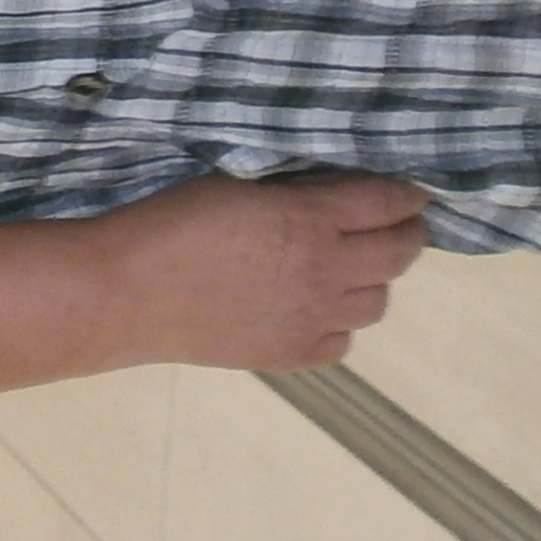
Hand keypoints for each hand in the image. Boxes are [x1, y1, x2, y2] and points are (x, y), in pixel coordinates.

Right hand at [112, 172, 428, 367]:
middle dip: (408, 234)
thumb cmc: (171, 222)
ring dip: (375, 280)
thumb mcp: (237, 185)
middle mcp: (325, 272)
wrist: (128, 292)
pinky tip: (318, 308)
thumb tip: (335, 192)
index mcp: (310, 220)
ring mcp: (311, 319)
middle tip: (402, 225)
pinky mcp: (290, 355)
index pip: (386, 203)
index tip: (412, 191)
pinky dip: (341, 323)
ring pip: (377, 302)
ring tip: (354, 267)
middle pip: (398, 254)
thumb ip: (294, 191)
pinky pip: (343, 342)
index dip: (407, 195)